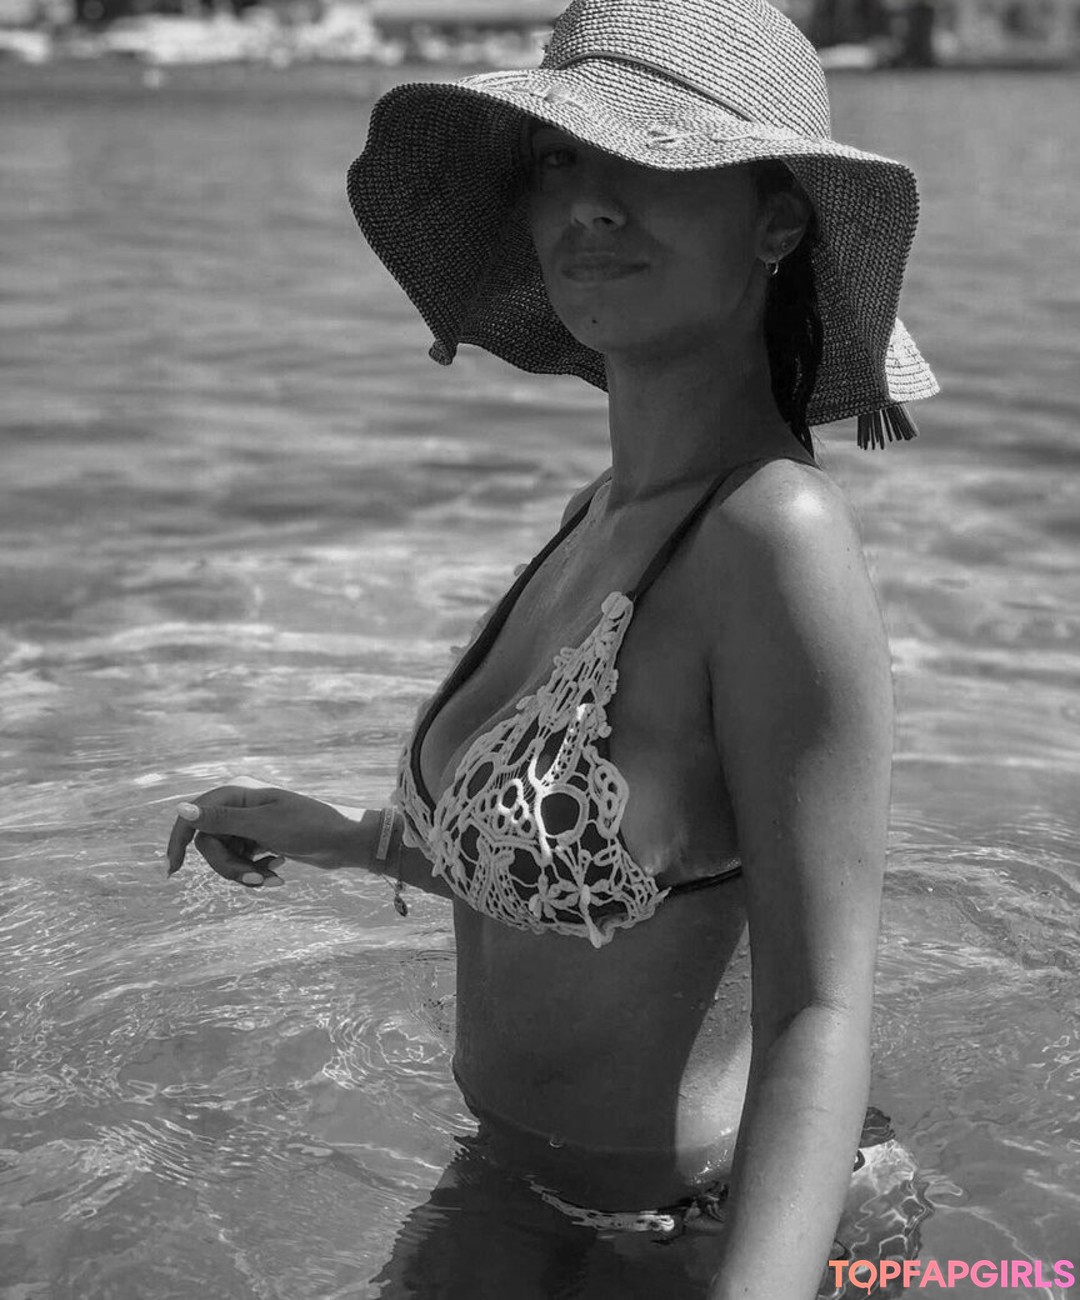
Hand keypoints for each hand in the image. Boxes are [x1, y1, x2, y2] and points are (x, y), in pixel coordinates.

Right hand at [165, 776, 362, 886]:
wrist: (345, 841)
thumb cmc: (308, 827)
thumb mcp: (262, 825)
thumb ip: (220, 820)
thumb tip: (182, 809)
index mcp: (235, 792)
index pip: (192, 817)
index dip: (177, 842)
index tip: (171, 872)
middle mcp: (239, 805)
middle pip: (209, 844)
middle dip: (229, 867)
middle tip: (255, 880)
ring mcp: (250, 823)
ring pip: (226, 856)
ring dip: (246, 872)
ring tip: (273, 877)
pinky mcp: (261, 839)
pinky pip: (242, 861)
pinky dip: (256, 870)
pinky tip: (279, 868)